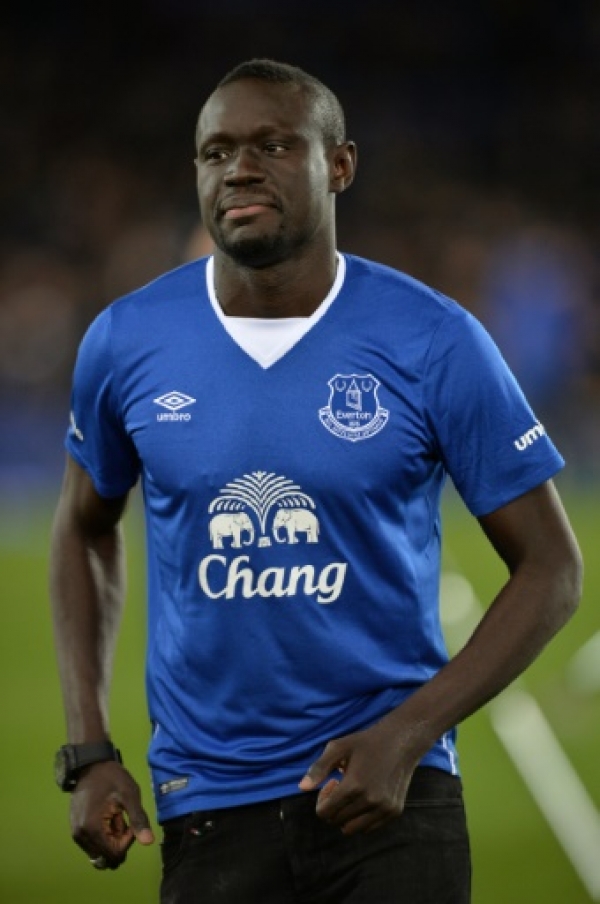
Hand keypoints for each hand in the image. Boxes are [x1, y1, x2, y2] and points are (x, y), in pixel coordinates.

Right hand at [70, 761, 154, 869]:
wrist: (90, 764)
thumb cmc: (112, 777)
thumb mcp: (130, 795)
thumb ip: (138, 819)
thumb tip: (149, 842)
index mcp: (92, 829)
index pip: (115, 854)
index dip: (127, 840)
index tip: (128, 820)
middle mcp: (81, 836)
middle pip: (107, 856)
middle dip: (118, 840)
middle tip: (121, 817)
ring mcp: (76, 834)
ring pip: (100, 851)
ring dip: (111, 837)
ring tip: (113, 814)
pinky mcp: (76, 830)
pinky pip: (94, 843)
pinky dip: (104, 834)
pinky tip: (107, 815)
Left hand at [298, 718, 414, 834]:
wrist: (401, 741)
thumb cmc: (366, 742)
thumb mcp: (338, 747)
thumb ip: (318, 768)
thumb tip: (302, 788)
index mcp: (353, 785)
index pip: (325, 813)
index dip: (322, 801)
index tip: (331, 784)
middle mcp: (370, 801)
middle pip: (337, 821)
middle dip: (333, 807)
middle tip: (340, 787)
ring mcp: (384, 808)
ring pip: (352, 829)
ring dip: (346, 816)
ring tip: (352, 795)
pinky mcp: (394, 812)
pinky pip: (369, 828)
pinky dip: (362, 819)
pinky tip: (366, 798)